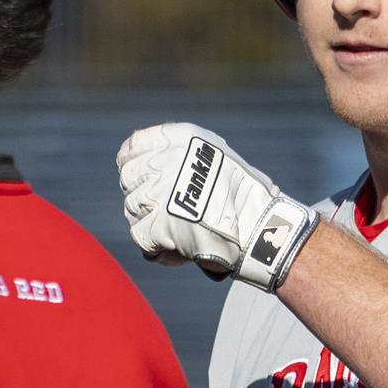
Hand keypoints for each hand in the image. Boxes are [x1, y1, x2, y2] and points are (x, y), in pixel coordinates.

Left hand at [116, 123, 318, 290]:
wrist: (258, 227)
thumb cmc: (244, 195)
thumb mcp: (215, 155)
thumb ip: (181, 155)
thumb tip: (141, 160)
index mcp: (179, 138)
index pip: (134, 145)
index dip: (132, 162)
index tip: (141, 177)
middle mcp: (164, 160)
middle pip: (129, 179)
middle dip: (144, 196)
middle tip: (166, 210)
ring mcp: (157, 193)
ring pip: (133, 208)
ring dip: (151, 222)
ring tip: (180, 230)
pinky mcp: (155, 224)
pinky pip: (141, 236)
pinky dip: (157, 247)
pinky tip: (179, 249)